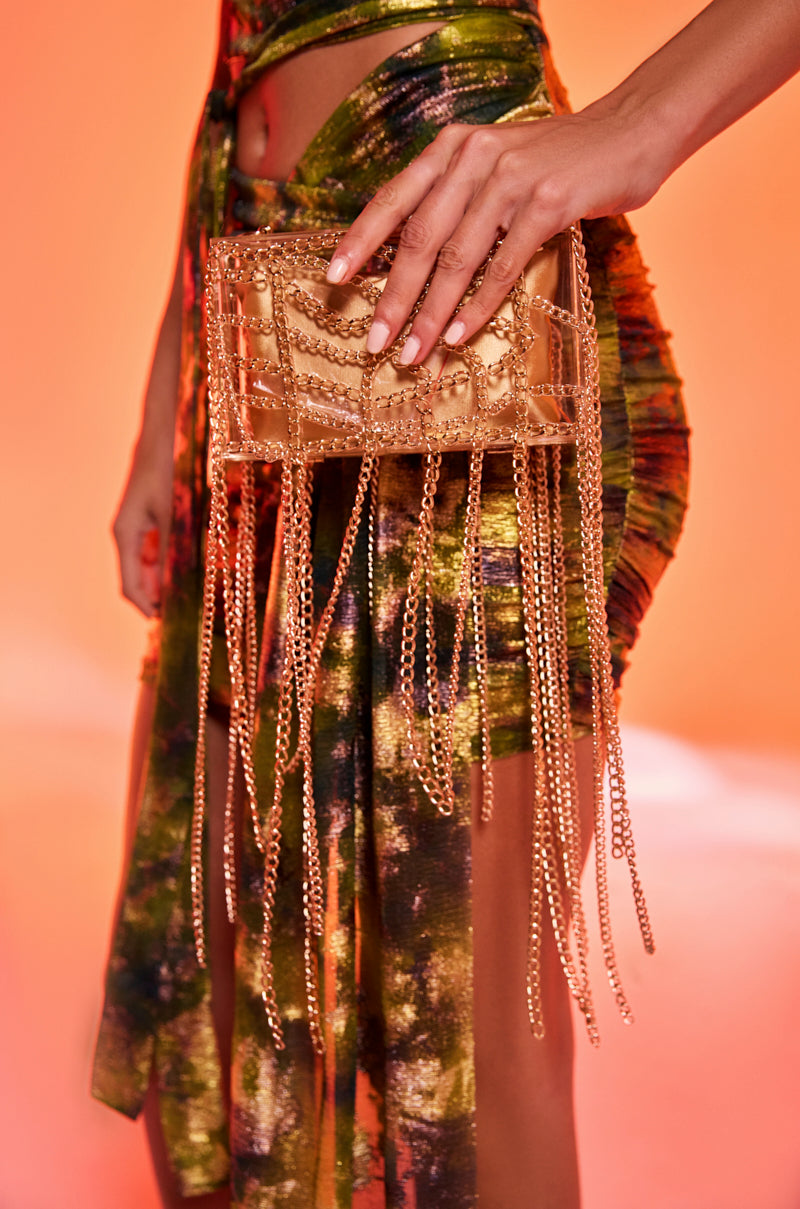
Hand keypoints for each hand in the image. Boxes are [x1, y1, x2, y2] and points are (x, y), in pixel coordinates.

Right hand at [112, 432, 174, 617]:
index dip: (144, 606)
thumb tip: (174, 585)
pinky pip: (154, 552)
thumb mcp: (173, 515)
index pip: (129, 584)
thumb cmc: (164, 473)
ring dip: (162, 583)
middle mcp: (126, 535)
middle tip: (180, 614)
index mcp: (125, 535)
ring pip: (146, 567)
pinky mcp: (147, 522)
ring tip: (184, 597)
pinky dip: (167, 565)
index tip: (163, 621)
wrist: (160, 441)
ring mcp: (136, 529)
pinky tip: (184, 572)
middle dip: (156, 598)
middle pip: (136, 579)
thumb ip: (172, 550)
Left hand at [327, 109, 665, 362]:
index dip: (361, 240)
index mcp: (453, 148)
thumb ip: (457, 198)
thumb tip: (414, 261)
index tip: (334, 278)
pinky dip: (478, 305)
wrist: (629, 132)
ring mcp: (511, 178)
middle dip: (394, 297)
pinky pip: (502, 265)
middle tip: (375, 342)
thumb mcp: (496, 166)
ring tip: (414, 353)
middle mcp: (474, 157)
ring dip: (431, 314)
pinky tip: (459, 336)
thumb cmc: (557, 162)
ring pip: (457, 258)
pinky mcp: (548, 203)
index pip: (394, 198)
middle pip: (420, 238)